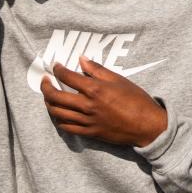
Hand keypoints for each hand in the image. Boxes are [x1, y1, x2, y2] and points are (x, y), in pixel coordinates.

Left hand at [41, 56, 167, 147]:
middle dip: (45, 87)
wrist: (147, 125)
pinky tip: (58, 114)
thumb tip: (81, 59)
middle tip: (44, 80)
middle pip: (56, 96)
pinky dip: (59, 119)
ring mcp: (88, 121)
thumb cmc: (136, 100)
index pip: (67, 77)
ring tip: (48, 96)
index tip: (56, 66)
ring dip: (49, 103)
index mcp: (95, 89)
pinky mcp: (90, 133)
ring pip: (58, 113)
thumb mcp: (118, 79)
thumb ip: (97, 69)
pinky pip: (67, 127)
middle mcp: (88, 105)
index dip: (58, 70)